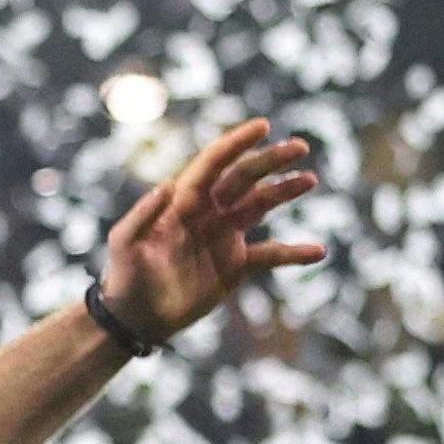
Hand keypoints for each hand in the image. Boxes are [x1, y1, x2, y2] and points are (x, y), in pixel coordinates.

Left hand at [97, 116, 324, 342]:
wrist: (137, 317)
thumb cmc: (124, 276)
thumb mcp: (125, 243)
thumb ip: (142, 215)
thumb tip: (166, 184)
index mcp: (181, 202)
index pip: (212, 164)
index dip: (236, 144)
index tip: (263, 126)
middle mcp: (206, 213)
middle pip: (243, 178)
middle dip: (270, 160)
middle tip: (299, 147)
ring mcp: (223, 236)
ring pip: (261, 206)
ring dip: (285, 191)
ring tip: (309, 179)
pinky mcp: (236, 265)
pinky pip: (271, 255)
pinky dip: (294, 252)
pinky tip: (318, 251)